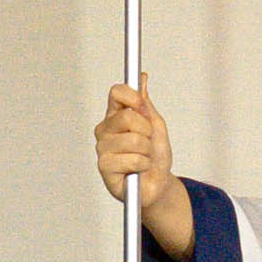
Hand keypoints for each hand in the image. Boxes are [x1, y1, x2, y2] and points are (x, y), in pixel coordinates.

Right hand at [95, 79, 192, 257]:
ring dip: (146, 151)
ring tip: (143, 158)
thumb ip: (145, 103)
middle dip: (146, 131)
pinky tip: (138, 170)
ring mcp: (103, 148)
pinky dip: (143, 165)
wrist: (158, 184)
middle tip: (147, 142)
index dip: (133, 98)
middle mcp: (105, 130)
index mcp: (115, 116)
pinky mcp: (105, 167)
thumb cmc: (154, 156)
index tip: (144, 108)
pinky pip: (133, 159)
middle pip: (127, 117)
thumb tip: (142, 78)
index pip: (116, 93)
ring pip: (133, 139)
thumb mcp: (155, 126)